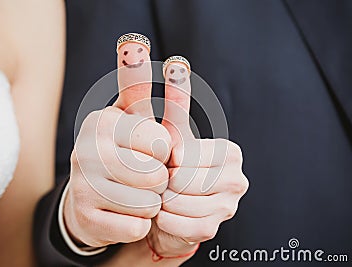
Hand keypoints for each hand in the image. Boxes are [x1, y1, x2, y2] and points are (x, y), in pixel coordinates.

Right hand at [63, 41, 171, 247]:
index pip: (160, 141)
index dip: (166, 152)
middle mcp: (85, 150)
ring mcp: (82, 185)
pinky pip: (135, 226)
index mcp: (102, 122)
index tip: (157, 152)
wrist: (88, 197)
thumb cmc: (120, 151)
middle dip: (160, 180)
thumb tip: (145, 47)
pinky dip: (139, 223)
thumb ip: (135, 84)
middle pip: (155, 174)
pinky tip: (125, 214)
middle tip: (146, 177)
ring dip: (151, 202)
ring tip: (135, 194)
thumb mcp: (129, 115)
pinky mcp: (85, 217)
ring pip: (147, 203)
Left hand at [147, 60, 248, 256]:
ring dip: (160, 200)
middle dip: (162, 181)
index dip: (165, 159)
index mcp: (229, 152)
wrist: (169, 206)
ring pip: (177, 203)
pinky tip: (165, 213)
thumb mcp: (172, 132)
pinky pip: (176, 224)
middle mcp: (236, 179)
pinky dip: (163, 219)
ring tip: (163, 195)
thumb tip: (176, 63)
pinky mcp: (213, 229)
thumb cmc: (171, 165)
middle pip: (181, 180)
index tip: (165, 162)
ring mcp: (228, 207)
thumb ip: (176, 100)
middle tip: (162, 181)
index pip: (183, 155)